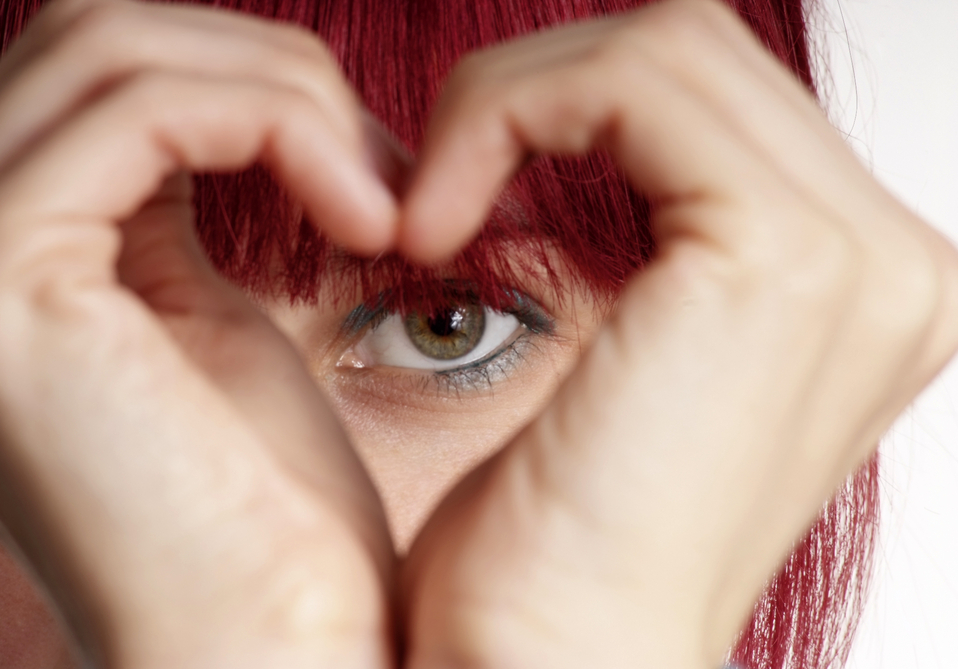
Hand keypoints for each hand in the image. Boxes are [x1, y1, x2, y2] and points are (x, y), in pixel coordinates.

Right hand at [0, 0, 398, 665]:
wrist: (264, 651)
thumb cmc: (263, 512)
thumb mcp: (212, 320)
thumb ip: (179, 207)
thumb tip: (238, 100)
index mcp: (3, 251)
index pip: (99, 72)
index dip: (250, 84)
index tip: (370, 166)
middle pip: (96, 35)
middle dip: (272, 75)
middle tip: (387, 172)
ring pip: (116, 47)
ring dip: (291, 100)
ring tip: (387, 208)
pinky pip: (147, 112)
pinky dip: (283, 132)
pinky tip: (369, 225)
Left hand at [399, 1, 957, 667]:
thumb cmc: (556, 545)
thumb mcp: (629, 360)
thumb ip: (654, 240)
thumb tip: (589, 138)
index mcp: (856, 279)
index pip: (708, 95)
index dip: (570, 110)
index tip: (463, 195)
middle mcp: (889, 259)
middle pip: (693, 50)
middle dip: (537, 95)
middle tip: (435, 193)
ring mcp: (856, 257)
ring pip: (659, 46)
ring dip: (507, 106)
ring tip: (428, 216)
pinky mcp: (778, 262)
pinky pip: (627, 83)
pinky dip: (503, 123)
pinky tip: (435, 227)